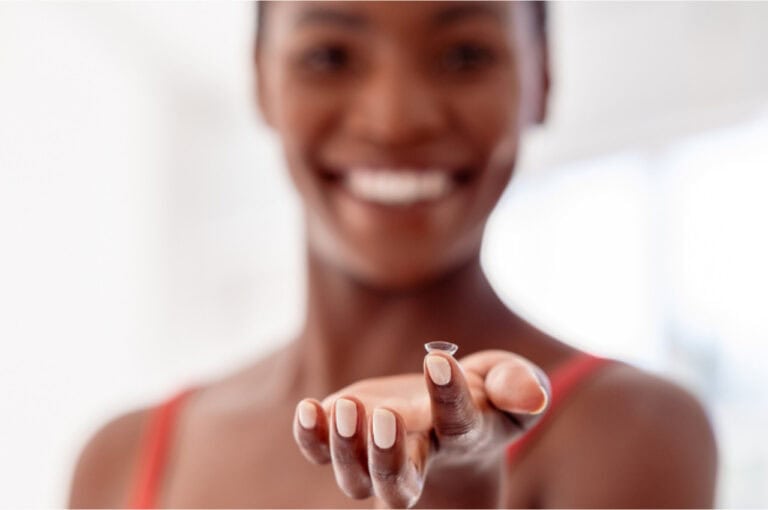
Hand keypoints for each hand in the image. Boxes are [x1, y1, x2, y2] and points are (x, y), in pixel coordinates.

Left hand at [292, 350, 549, 507]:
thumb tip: (533, 394)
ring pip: (356, 478)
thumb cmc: (483, 401)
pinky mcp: (347, 437)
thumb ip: (517, 385)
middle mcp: (418, 455)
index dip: (449, 396)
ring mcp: (376, 452)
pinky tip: (309, 409)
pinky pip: (320, 450)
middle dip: (390, 457)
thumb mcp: (507, 385)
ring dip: (346, 448)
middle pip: (399, 482)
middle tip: (386, 416)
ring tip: (347, 408)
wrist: (447, 431)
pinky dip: (311, 437)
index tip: (438, 360)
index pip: (457, 424)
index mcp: (462, 436)